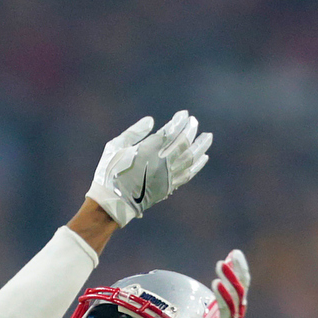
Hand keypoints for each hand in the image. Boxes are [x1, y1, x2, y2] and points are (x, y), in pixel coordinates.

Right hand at [86, 111, 212, 226]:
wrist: (112, 203)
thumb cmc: (110, 172)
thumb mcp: (115, 147)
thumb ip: (134, 132)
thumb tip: (151, 120)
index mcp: (147, 151)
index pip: (170, 132)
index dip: (179, 122)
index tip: (184, 114)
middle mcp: (161, 163)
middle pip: (183, 142)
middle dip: (190, 130)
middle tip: (194, 121)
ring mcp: (167, 176)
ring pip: (190, 158)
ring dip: (201, 146)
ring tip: (208, 137)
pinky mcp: (168, 187)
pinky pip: (188, 174)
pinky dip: (197, 165)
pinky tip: (203, 157)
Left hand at [191, 249, 248, 317]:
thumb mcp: (225, 301)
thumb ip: (228, 280)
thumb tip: (231, 256)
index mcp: (238, 305)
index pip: (243, 284)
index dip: (240, 269)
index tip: (235, 253)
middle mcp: (236, 315)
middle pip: (237, 295)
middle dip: (230, 278)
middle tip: (221, 264)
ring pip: (228, 311)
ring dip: (223, 296)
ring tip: (216, 283)